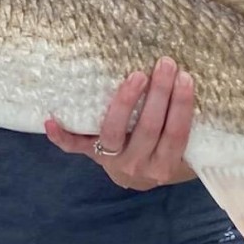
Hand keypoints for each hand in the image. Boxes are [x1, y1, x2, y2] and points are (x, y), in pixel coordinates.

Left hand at [46, 56, 196, 190]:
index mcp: (164, 165)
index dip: (180, 107)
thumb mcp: (181, 148)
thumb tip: (192, 80)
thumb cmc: (164, 151)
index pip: (175, 134)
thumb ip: (182, 125)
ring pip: (114, 132)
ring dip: (124, 102)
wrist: (139, 179)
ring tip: (136, 75)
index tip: (186, 78)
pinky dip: (61, 136)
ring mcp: (111, 161)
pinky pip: (74, 147)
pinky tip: (51, 119)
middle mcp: (138, 167)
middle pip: (147, 129)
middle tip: (165, 64)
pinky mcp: (91, 156)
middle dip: (158, 94)